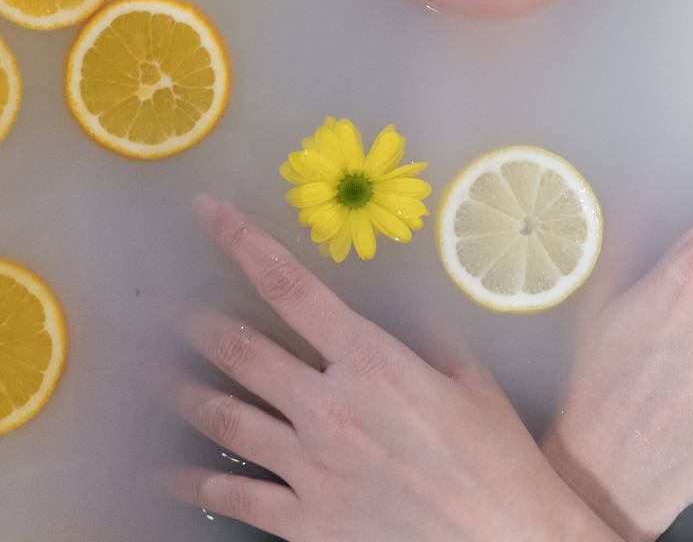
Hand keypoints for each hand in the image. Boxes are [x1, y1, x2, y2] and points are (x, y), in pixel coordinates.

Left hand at [163, 195, 622, 541]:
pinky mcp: (305, 522)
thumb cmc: (497, 461)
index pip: (291, 288)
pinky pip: (237, 495)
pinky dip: (199, 480)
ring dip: (189, 392)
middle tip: (179, 311)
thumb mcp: (472, 382)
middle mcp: (329, 407)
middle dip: (204, 324)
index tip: (210, 214)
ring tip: (162, 377)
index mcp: (371, 361)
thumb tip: (410, 319)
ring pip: (228, 418)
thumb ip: (431, 342)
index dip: (244, 244)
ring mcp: (311, 467)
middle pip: (244, 351)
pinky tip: (173, 471)